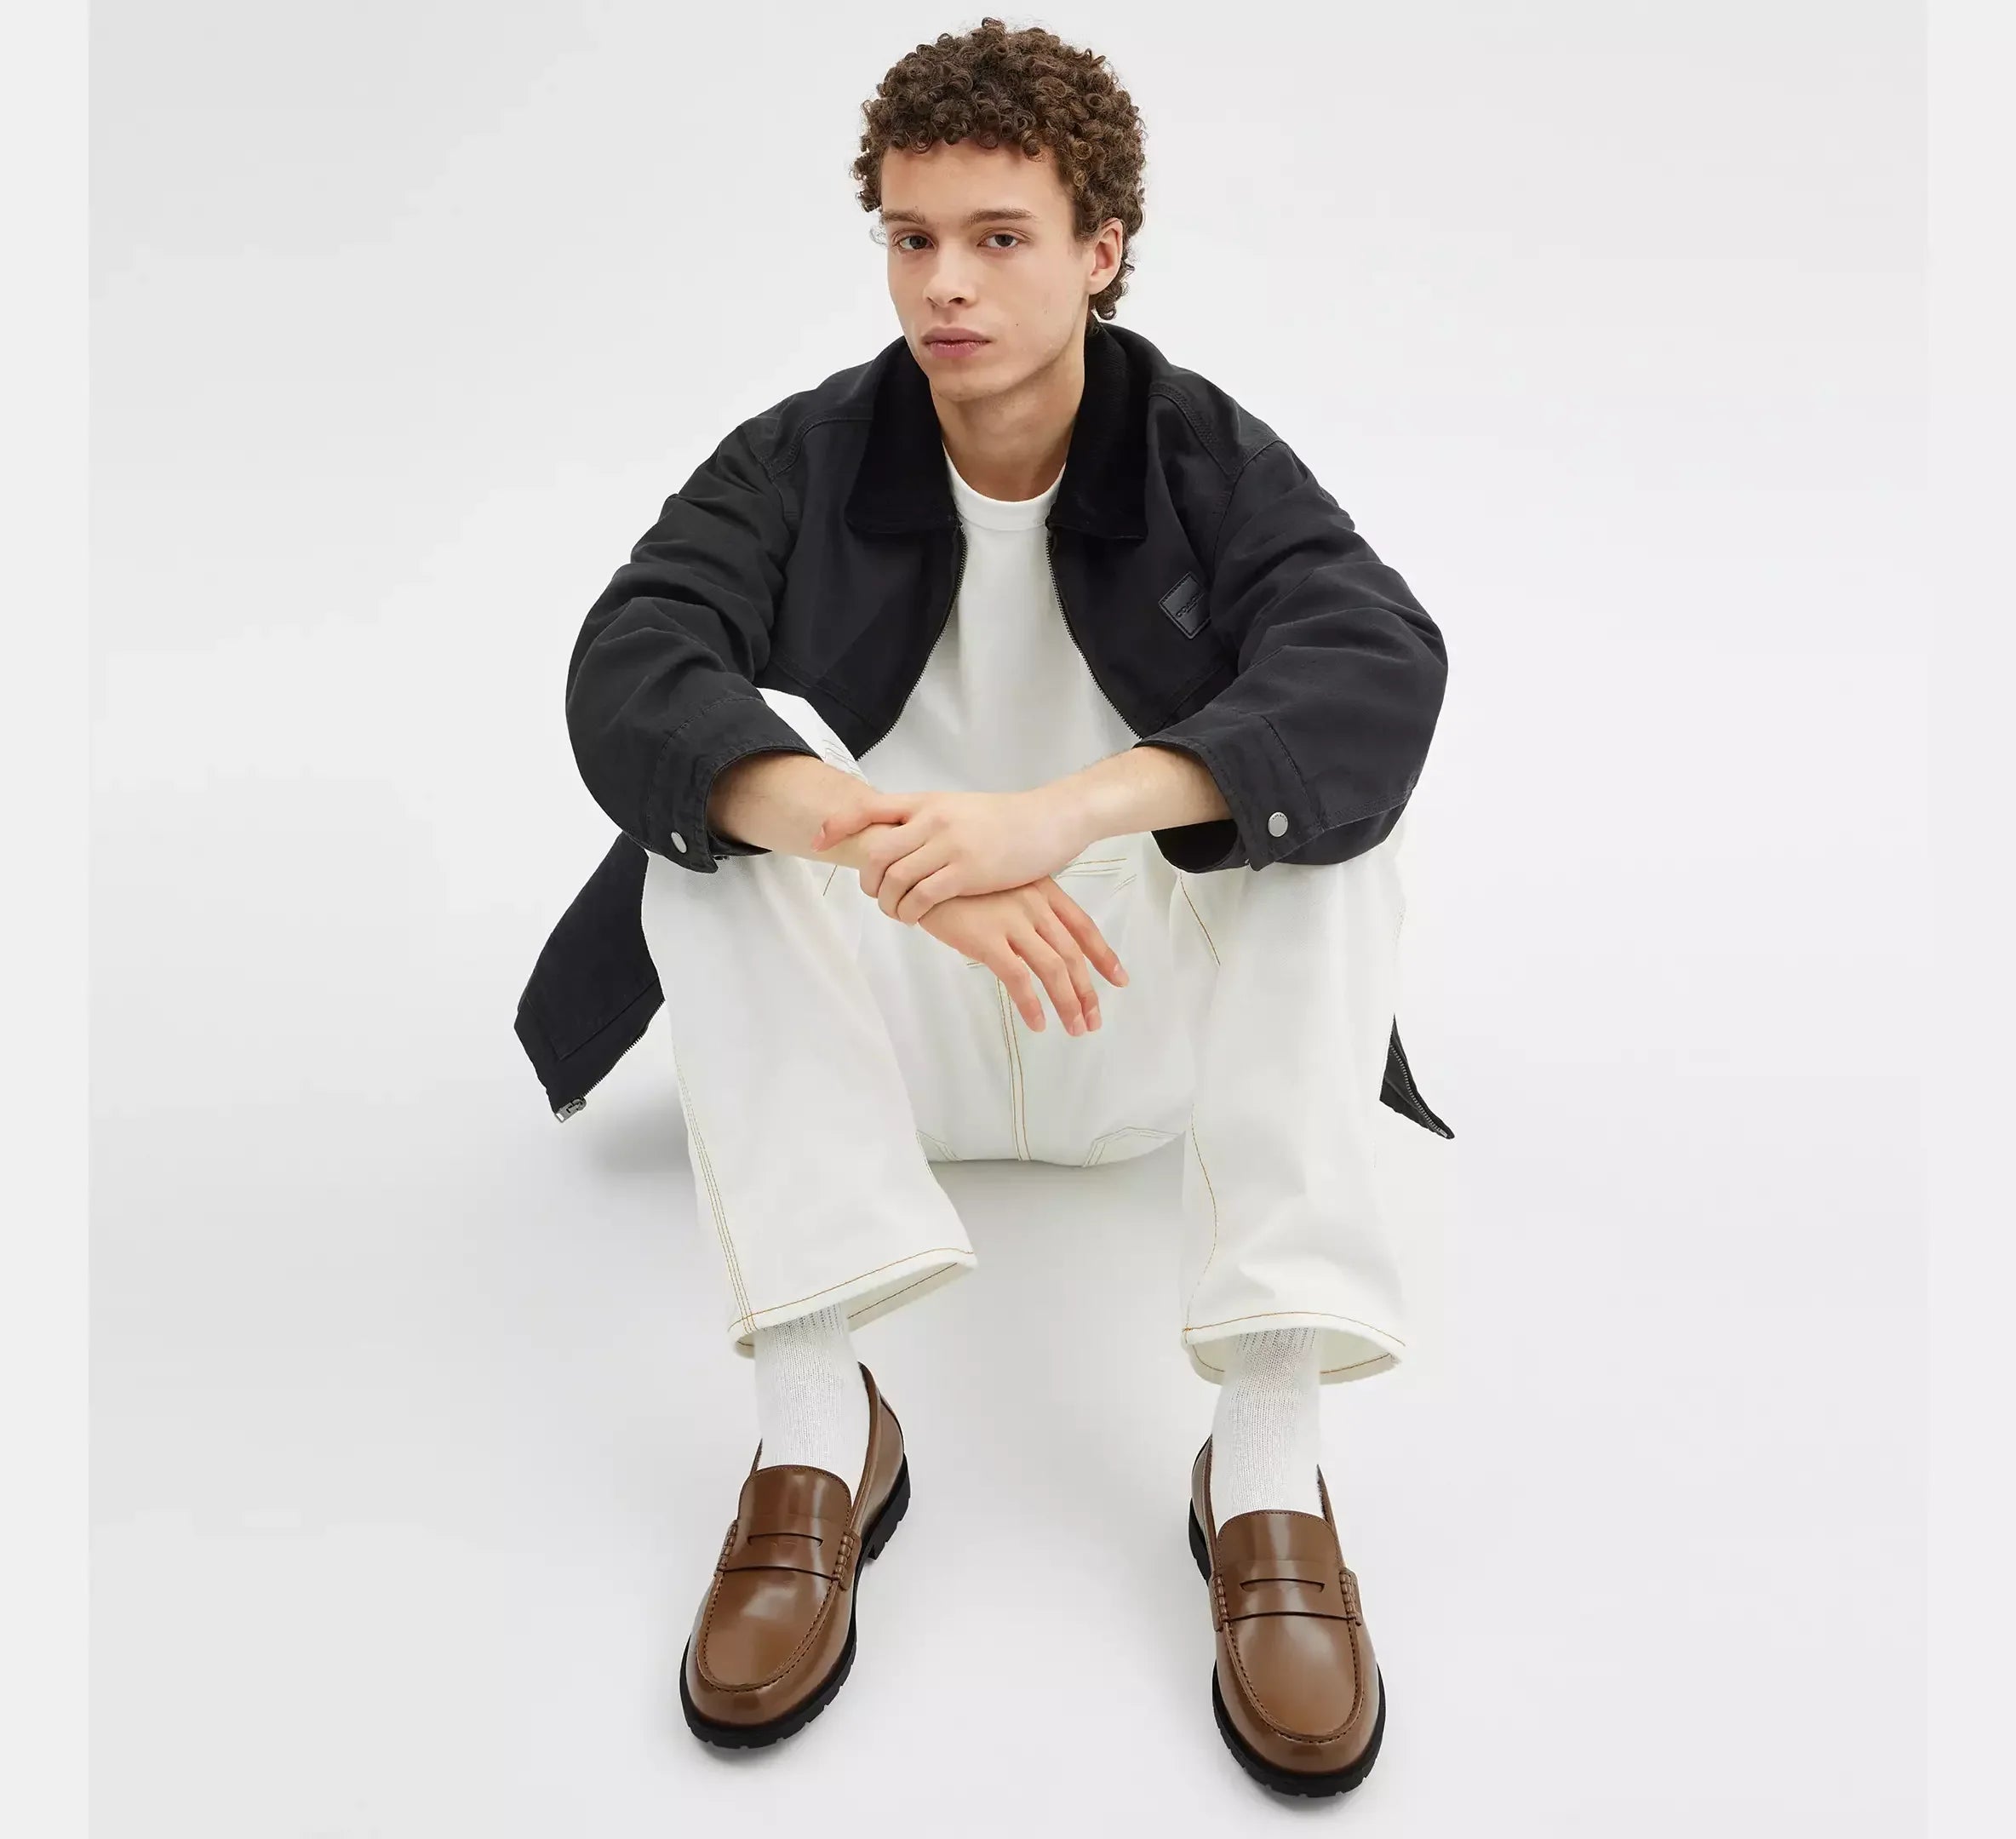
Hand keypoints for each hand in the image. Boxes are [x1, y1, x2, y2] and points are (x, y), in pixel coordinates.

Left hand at [812, 785, 1089, 923]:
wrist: (1050, 819)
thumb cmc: (1008, 819)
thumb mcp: (961, 808)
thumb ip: (929, 820)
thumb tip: (902, 837)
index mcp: (928, 802)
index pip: (870, 808)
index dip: (838, 824)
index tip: (818, 841)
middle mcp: (933, 819)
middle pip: (876, 853)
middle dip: (867, 881)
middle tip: (875, 896)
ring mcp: (950, 844)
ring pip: (895, 879)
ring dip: (888, 903)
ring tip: (898, 913)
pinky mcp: (968, 871)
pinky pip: (922, 897)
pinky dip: (910, 912)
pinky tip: (916, 919)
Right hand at [914, 876, 1128, 1033]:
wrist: (918, 868)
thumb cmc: (956, 881)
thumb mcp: (1000, 886)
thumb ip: (1023, 909)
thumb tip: (1035, 941)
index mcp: (1042, 890)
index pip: (1083, 926)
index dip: (1103, 956)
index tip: (1119, 980)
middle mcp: (1034, 904)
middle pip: (1072, 954)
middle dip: (1087, 991)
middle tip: (1093, 1020)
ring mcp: (1012, 920)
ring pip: (1053, 968)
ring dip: (1068, 1003)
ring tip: (1074, 1028)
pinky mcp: (986, 939)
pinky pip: (1018, 978)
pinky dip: (1032, 1004)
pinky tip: (1038, 1024)